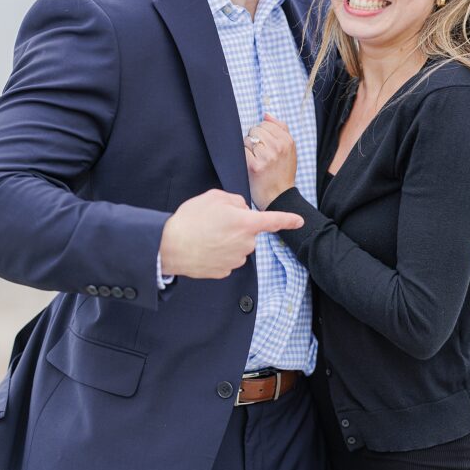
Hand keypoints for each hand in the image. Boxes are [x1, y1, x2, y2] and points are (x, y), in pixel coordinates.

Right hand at [159, 188, 302, 279]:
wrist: (169, 247)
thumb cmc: (191, 219)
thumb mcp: (213, 197)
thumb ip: (235, 201)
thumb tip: (241, 210)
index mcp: (245, 223)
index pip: (273, 221)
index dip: (288, 220)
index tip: (300, 221)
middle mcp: (245, 244)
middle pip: (248, 232)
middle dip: (237, 226)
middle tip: (214, 222)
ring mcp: (235, 260)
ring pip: (239, 246)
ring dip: (227, 240)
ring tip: (205, 235)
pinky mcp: (224, 272)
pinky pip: (228, 259)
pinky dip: (219, 253)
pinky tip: (204, 248)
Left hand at [244, 114, 297, 209]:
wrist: (279, 197)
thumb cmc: (282, 173)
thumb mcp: (289, 150)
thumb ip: (281, 129)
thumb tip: (266, 114)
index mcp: (288, 141)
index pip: (265, 124)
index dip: (262, 134)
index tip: (265, 145)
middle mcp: (278, 147)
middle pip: (255, 130)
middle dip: (254, 140)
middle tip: (260, 154)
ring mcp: (267, 156)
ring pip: (247, 140)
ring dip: (248, 149)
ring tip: (256, 160)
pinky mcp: (255, 166)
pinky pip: (242, 151)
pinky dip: (244, 157)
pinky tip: (251, 165)